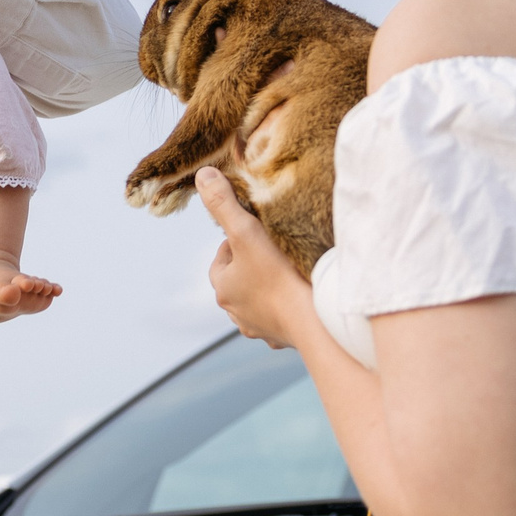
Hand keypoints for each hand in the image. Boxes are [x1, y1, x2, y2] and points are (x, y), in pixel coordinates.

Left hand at [200, 168, 312, 349]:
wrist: (313, 321)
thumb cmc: (278, 275)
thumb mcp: (246, 232)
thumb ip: (224, 204)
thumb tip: (202, 176)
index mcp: (223, 289)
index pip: (222, 258)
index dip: (237, 242)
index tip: (255, 233)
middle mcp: (235, 313)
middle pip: (239, 280)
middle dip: (253, 266)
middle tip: (274, 250)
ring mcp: (259, 328)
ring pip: (258, 302)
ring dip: (268, 289)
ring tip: (289, 272)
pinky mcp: (282, 339)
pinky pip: (280, 320)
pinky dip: (286, 309)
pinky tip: (301, 298)